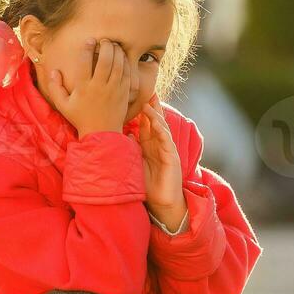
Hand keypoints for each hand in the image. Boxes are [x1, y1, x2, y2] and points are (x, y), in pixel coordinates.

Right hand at [47, 38, 136, 137]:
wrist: (102, 133)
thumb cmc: (80, 118)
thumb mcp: (63, 105)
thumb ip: (54, 87)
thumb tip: (53, 70)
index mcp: (84, 87)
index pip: (85, 62)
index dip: (88, 48)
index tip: (89, 40)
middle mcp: (99, 86)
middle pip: (105, 59)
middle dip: (106, 46)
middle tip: (104, 40)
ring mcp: (114, 89)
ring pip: (118, 64)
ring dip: (117, 51)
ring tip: (113, 45)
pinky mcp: (124, 92)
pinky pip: (127, 72)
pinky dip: (125, 62)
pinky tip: (122, 57)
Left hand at [137, 94, 184, 220]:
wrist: (162, 203)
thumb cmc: (148, 185)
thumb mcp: (135, 163)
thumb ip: (130, 149)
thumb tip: (121, 133)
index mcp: (150, 145)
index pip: (146, 123)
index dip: (141, 110)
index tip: (133, 97)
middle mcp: (159, 144)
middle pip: (155, 120)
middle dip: (151, 106)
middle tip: (145, 91)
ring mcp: (167, 149)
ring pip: (161, 127)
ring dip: (155, 114)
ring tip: (147, 103)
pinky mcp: (172, 156)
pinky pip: (166, 139)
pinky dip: (161, 129)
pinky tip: (155, 121)